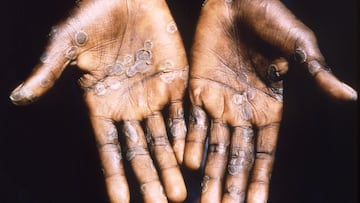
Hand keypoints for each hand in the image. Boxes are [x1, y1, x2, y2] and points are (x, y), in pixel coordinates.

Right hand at [9, 0, 187, 201]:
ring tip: (179, 194)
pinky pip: (182, 114)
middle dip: (150, 180)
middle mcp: (129, 107)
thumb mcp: (66, 45)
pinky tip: (189, 158)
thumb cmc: (92, 17)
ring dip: (171, 166)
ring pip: (164, 139)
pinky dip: (185, 136)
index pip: (110, 149)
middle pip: (140, 151)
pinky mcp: (174, 82)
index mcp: (102, 105)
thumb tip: (19, 97)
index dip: (115, 176)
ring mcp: (153, 96)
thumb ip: (48, 73)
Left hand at [183, 0, 356, 201]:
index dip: (260, 179)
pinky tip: (187, 164)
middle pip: (236, 157)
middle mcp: (242, 112)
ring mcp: (218, 103)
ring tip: (204, 201)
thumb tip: (349, 96)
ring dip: (208, 173)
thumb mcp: (298, 47)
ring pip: (212, 146)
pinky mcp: (197, 90)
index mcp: (268, 109)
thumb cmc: (271, 19)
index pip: (264, 153)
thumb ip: (316, 73)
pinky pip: (191, 122)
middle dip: (231, 185)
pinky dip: (189, 142)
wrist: (236, 1)